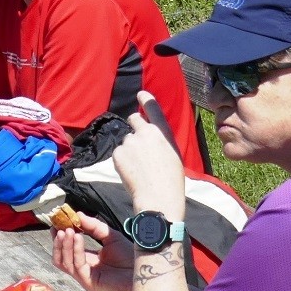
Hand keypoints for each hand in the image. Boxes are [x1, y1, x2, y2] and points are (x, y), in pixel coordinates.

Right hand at [51, 212, 133, 290]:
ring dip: (64, 245)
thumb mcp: (109, 235)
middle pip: (60, 257)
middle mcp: (83, 269)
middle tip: (59, 227)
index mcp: (86, 259)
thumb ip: (93, 226)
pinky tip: (78, 237)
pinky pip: (77, 265)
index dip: (59, 236)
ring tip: (68, 230)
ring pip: (63, 262)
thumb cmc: (129, 255)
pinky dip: (76, 250)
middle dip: (58, 241)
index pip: (66, 249)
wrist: (142, 269)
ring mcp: (84, 277)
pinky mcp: (89, 283)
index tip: (56, 222)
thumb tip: (77, 214)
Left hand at [111, 95, 188, 217]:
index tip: (141, 93)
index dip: (147, 100)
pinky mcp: (118, 153)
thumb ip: (160, 141)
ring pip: (126, 141)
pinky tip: (131, 173)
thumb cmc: (171, 180)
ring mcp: (130, 141)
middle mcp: (146, 132)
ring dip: (129, 150)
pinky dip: (122, 161)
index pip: (154, 110)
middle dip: (133, 124)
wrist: (159, 196)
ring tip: (139, 168)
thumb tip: (148, 136)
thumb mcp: (173, 154)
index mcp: (163, 133)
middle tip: (137, 142)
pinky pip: (118, 154)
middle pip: (133, 119)